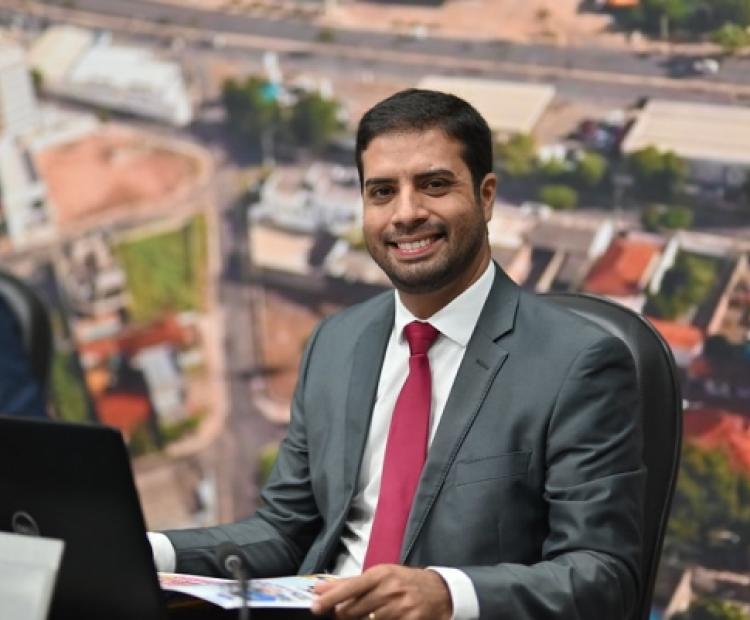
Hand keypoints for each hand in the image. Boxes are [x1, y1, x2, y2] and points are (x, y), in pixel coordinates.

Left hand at [310, 564, 451, 619]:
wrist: (439, 591)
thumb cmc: (403, 582)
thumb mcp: (379, 576)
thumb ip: (348, 583)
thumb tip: (318, 588)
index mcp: (380, 574)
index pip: (350, 587)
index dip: (330, 599)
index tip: (314, 607)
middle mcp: (390, 589)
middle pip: (353, 610)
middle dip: (343, 615)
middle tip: (344, 613)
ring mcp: (401, 608)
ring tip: (367, 615)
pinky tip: (380, 618)